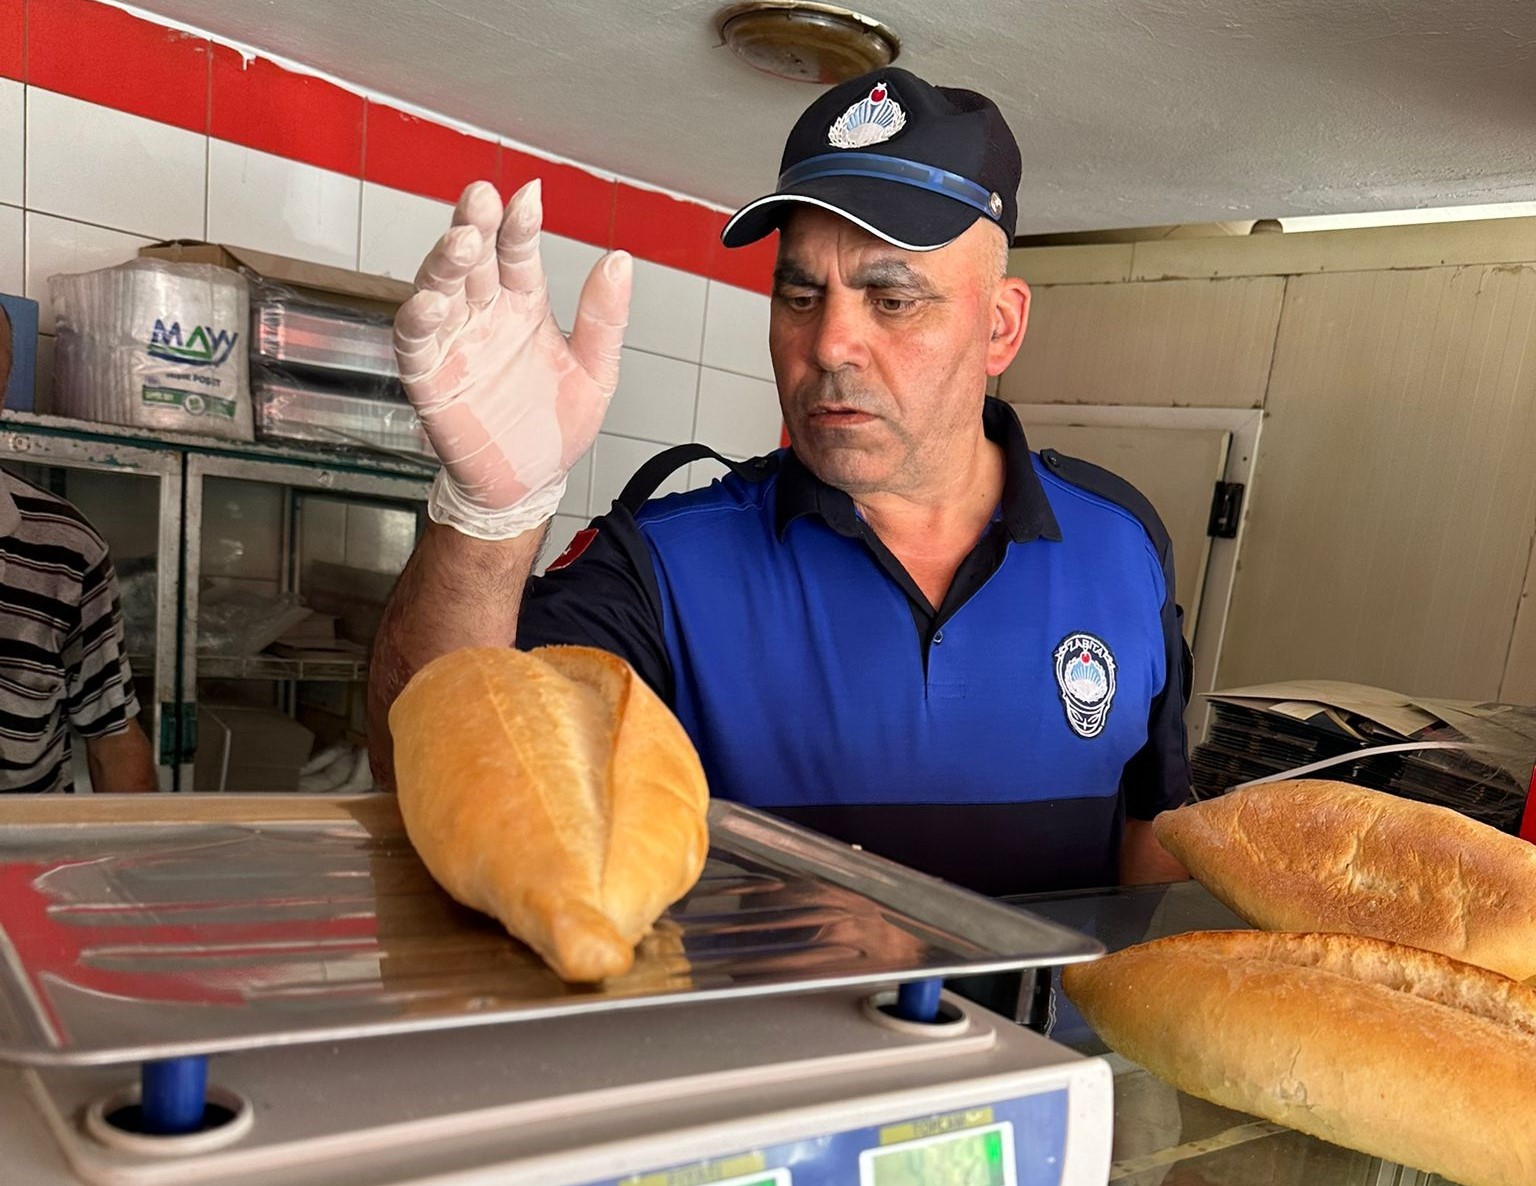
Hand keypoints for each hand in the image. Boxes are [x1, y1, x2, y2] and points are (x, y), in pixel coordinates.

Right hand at [394, 180, 631, 538]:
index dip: (520, 224)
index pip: (517, 253)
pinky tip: (432, 302)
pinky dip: (419, 321)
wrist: (531, 484)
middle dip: (475, 226)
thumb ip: (604, 318)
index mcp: (524, 305)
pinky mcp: (431, 379)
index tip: (528, 196)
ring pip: (439, 290)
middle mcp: (485, 315)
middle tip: (482, 198)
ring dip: (445, 263)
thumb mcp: (596, 370)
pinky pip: (416, 344)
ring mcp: (456, 344)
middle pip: (472, 259)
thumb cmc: (556, 426)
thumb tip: (621, 260)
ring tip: (460, 240)